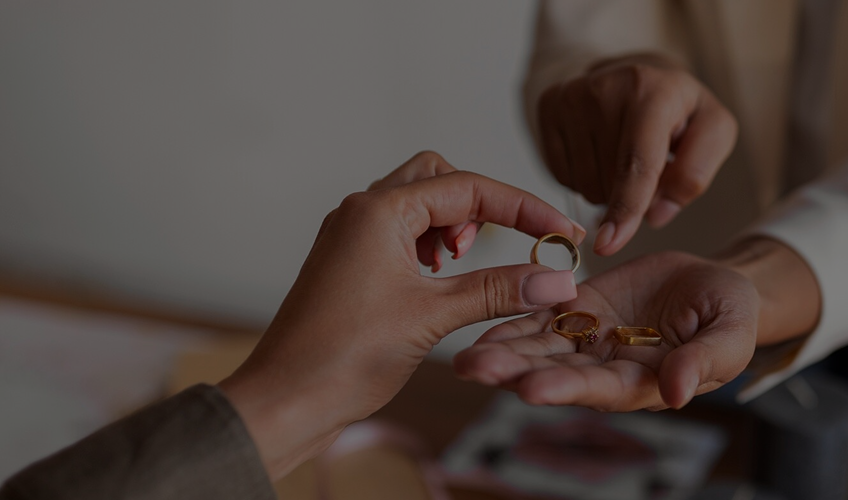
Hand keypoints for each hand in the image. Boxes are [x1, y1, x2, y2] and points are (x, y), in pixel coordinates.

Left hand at [219, 151, 585, 479]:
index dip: (523, 208)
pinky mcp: (350, 261)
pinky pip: (401, 232)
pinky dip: (431, 245)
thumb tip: (556, 279)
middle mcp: (361, 211)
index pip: (468, 188)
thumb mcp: (433, 318)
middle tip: (504, 245)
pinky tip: (439, 280)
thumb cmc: (342, 358)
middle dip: (482, 205)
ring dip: (454, 225)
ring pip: (419, 202)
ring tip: (463, 267)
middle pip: (440, 176)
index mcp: (378, 211)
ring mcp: (352, 235)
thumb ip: (498, 290)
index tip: (561, 234)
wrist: (286, 401)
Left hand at [453, 252, 758, 410]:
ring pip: (540, 348)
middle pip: (556, 373)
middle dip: (514, 372)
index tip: (531, 389)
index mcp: (644, 382)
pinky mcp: (580, 308)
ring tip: (463, 357)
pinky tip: (479, 321)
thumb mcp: (731, 334)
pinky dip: (512, 318)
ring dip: (502, 351)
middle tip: (474, 369)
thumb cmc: (732, 315)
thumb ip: (706, 361)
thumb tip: (680, 393)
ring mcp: (590, 339)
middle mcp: (607, 368)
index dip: (566, 388)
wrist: (714, 286)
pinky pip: (541, 315)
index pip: (600, 389)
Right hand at [536, 53, 737, 254]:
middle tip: (649, 165)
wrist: (638, 72)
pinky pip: (561, 174)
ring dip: (607, 188)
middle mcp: (604, 87)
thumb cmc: (680, 110)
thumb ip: (696, 174)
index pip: (636, 163)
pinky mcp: (548, 106)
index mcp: (652, 91)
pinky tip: (600, 151)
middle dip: (631, 196)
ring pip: (584, 183)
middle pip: (608, 183)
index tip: (609, 245)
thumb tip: (655, 214)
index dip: (625, 208)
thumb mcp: (713, 132)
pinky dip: (585, 176)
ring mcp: (570, 95)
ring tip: (624, 154)